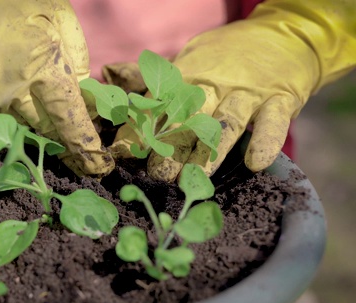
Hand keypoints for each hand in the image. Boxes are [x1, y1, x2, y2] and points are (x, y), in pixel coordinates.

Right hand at [0, 0, 113, 176]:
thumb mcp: (61, 21)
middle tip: (92, 162)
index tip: (98, 165)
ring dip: (53, 137)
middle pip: (50, 131)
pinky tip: (47, 123)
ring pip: (32, 130)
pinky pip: (16, 121)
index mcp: (39, 65)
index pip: (67, 115)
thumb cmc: (20, 4)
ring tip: (73, 146)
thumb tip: (88, 99)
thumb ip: (78, 62)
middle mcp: (13, 88)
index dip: (83, 142)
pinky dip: (34, 124)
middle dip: (71, 146)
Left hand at [109, 0, 355, 181]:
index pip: (157, 105)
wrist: (281, 35)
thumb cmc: (225, 56)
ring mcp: (248, 92)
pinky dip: (265, 141)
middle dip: (171, 147)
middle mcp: (215, 84)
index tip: (123, 154)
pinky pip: (273, 121)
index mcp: (186, 76)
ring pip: (226, 123)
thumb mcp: (187, 60)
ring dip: (210, 152)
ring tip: (197, 177)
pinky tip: (254, 163)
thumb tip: (110, 73)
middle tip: (157, 174)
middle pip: (189, 118)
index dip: (140, 129)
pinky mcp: (280, 99)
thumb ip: (152, 76)